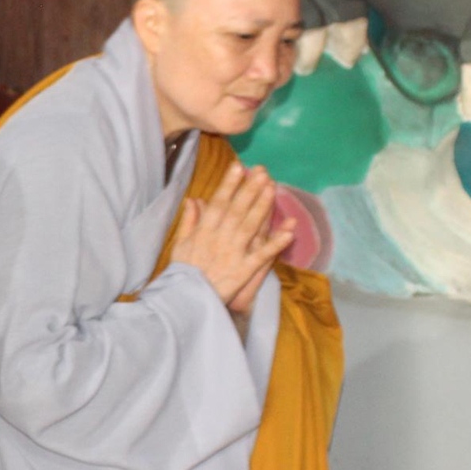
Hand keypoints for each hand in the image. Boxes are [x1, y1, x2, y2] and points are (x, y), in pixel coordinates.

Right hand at [168, 164, 293, 315]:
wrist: (185, 302)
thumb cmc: (182, 273)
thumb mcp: (180, 245)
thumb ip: (189, 221)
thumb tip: (193, 199)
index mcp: (203, 232)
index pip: (218, 203)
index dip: (229, 184)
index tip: (239, 167)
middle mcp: (219, 239)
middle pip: (237, 210)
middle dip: (250, 189)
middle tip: (262, 172)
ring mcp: (233, 254)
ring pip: (250, 226)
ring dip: (262, 206)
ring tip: (273, 188)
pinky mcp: (244, 270)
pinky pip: (262, 255)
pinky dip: (276, 243)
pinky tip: (290, 230)